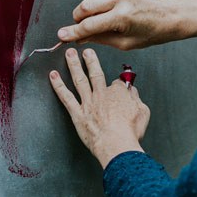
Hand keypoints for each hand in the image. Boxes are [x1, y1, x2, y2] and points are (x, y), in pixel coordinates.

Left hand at [50, 47, 149, 167]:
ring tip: (69, 54)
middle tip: (86, 51)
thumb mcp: (143, 112)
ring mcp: (88, 103)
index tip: (118, 85)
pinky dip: (58, 85)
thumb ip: (136, 99)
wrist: (116, 144)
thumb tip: (133, 93)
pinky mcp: (77, 114)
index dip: (118, 83)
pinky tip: (53, 76)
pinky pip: (66, 97)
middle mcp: (101, 94)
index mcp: (118, 93)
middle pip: (95, 73)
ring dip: (73, 65)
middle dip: (90, 60)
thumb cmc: (130, 131)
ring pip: (79, 79)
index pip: (118, 83)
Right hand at [57, 0, 178, 49]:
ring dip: (92, 9)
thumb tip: (79, 36)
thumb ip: (100, 38)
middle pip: (85, 6)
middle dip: (78, 18)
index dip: (73, 32)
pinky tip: (117, 8)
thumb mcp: (125, 43)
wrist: (171, 15)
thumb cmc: (151, 33)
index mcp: (123, 17)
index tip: (61, 36)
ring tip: (105, 18)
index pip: (90, 25)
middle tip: (81, 26)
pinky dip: (105, 1)